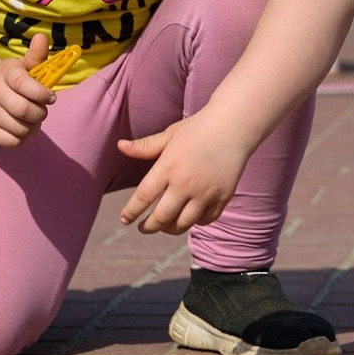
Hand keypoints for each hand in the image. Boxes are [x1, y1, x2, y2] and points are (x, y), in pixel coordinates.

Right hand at [0, 38, 54, 147]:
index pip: (25, 85)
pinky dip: (22, 137)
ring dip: (33, 126)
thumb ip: (36, 55)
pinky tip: (21, 126)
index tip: (50, 97)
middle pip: (24, 110)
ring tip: (31, 118)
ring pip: (21, 128)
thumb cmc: (14, 78)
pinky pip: (13, 141)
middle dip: (40, 113)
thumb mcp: (24, 65)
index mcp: (5, 74)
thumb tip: (42, 37)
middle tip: (41, 109)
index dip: (42, 94)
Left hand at [115, 110, 254, 234]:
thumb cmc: (197, 129)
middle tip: (143, 228)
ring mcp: (206, 192)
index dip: (131, 212)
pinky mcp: (223, 197)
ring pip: (184, 223)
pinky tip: (189, 218)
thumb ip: (144, 146)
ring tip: (164, 226)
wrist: (234, 125)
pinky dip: (196, 222)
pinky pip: (206, 220)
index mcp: (168, 166)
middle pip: (161, 217)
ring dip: (170, 229)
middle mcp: (185, 183)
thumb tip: (120, 146)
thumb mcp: (169, 135)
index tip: (125, 219)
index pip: (143, 197)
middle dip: (149, 227)